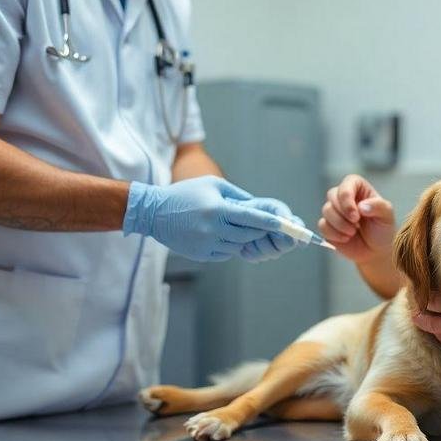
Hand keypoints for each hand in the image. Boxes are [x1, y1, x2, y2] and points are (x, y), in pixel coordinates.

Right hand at [123, 177, 294, 261]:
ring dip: (242, 237)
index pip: (252, 218)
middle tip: (264, 225)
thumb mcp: (213, 185)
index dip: (271, 222)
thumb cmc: (186, 194)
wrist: (154, 213)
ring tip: (231, 225)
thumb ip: (238, 196)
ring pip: (239, 246)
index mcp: (218, 210)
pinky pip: (226, 253)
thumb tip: (260, 206)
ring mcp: (207, 245)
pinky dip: (229, 245)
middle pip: (249, 235)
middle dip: (258, 230)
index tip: (285, 225)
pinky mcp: (202, 255)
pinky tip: (217, 233)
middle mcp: (213, 229)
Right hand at [318, 174, 394, 264]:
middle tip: (356, 225)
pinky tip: (346, 238)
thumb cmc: (382, 229)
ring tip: (353, 233)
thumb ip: (378, 206)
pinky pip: (322, 225)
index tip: (356, 215)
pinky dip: (334, 234)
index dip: (347, 197)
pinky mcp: (327, 225)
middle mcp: (345, 197)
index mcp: (359, 189)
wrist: (375, 251)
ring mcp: (335, 211)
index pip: (348, 183)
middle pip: (332, 194)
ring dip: (340, 224)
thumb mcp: (387, 215)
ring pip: (326, 210)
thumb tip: (361, 206)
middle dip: (343, 212)